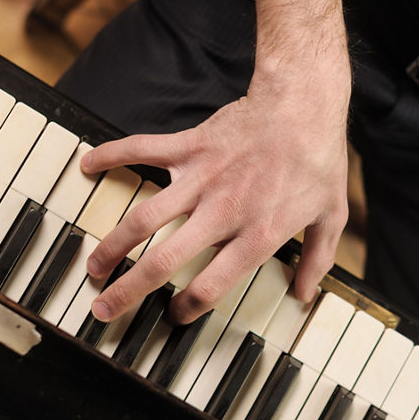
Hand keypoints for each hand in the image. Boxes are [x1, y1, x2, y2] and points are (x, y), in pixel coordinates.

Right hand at [81, 53, 351, 324]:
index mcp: (256, 235)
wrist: (302, 103)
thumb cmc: (319, 160)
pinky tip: (87, 165)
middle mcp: (222, 212)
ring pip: (144, 217)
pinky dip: (112, 155)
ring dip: (112, 244)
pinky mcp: (190, 146)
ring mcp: (201, 179)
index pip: (211, 286)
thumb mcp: (331, 217)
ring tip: (93, 266)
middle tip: (104, 308)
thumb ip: (317, 260)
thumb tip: (304, 295)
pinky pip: (143, 150)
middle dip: (128, 290)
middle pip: (164, 261)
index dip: (187, 308)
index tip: (174, 316)